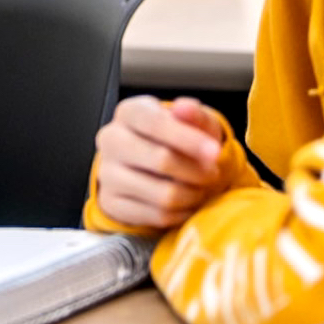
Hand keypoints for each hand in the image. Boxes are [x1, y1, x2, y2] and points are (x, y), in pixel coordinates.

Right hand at [92, 96, 227, 229]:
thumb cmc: (175, 137)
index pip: (155, 123)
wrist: (152, 163)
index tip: (216, 152)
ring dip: (191, 194)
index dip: (188, 139)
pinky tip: (187, 202)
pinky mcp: (112, 203)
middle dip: (196, 170)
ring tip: (200, 188)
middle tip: (213, 173)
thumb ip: (192, 113)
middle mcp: (111, 140)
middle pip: (160, 160)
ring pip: (162, 194)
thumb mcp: (190, 120)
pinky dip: (181, 212)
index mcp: (129, 112)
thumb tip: (185, 108)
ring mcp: (108, 174)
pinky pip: (157, 216)